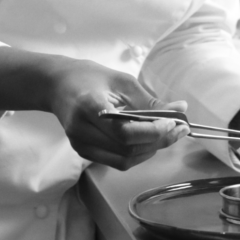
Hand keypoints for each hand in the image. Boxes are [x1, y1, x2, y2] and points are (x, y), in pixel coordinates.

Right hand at [43, 58, 189, 169]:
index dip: (153, 132)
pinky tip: (147, 140)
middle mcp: (81, 130)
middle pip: (127, 149)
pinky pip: (117, 161)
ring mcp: (80, 145)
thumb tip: (181, 110)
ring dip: (150, 150)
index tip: (174, 122)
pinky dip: (138, 154)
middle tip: (178, 128)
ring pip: (124, 160)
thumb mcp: (123, 82)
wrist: (58, 85)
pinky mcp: (83, 152)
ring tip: (165, 134)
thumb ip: (150, 101)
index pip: (124, 132)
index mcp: (88, 106)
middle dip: (158, 142)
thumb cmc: (91, 78)